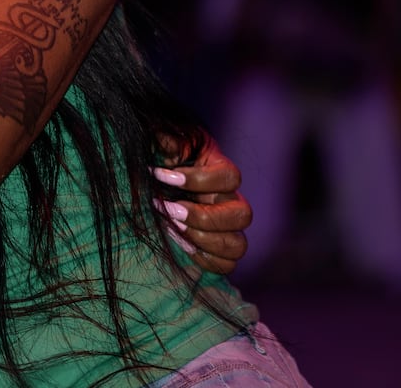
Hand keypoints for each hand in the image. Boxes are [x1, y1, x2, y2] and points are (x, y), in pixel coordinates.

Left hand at [152, 133, 251, 275]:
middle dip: (202, 216)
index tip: (159, 174)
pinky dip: (204, 259)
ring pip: (238, 244)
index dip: (197, 179)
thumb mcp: (168, 142)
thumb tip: (161, 137)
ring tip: (171, 229)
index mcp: (221, 170)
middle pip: (243, 215)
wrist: (158, 182)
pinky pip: (226, 264)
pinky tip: (179, 244)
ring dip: (203, 240)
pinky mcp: (219, 249)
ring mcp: (229, 228)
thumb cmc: (166, 157)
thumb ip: (168, 140)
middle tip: (167, 208)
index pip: (230, 177)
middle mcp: (231, 201)